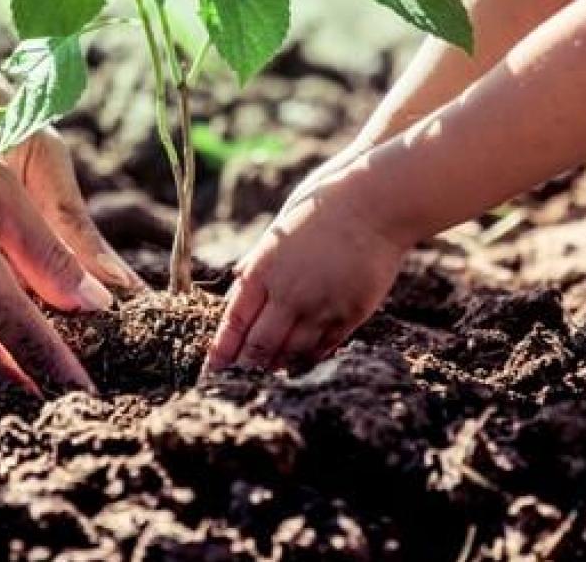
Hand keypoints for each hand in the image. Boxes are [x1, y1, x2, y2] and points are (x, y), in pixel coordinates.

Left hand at [204, 159, 412, 372]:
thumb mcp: (277, 233)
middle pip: (260, 346)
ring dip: (277, 366)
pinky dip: (308, 358)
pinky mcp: (350, 313)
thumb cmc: (321, 209)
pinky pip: (323, 347)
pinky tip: (301, 363)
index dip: (222, 351)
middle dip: (246, 367)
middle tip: (238, 381)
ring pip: (291, 352)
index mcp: (263, 270)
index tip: (212, 370)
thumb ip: (258, 264)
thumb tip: (238, 289)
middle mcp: (288, 294)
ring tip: (268, 376)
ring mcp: (320, 306)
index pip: (234, 322)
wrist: (373, 203)